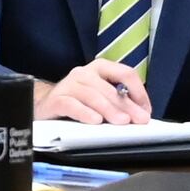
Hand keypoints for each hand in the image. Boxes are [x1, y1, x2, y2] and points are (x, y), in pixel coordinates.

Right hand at [35, 61, 150, 126]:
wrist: (43, 107)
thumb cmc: (77, 102)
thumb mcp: (100, 98)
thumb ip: (117, 102)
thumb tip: (140, 115)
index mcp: (100, 68)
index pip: (125, 73)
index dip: (139, 91)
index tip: (146, 109)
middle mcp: (84, 73)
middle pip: (110, 88)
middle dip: (127, 105)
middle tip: (139, 120)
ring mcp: (68, 85)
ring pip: (92, 95)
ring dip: (109, 109)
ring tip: (122, 121)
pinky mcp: (55, 99)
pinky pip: (71, 105)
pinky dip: (85, 113)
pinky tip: (95, 121)